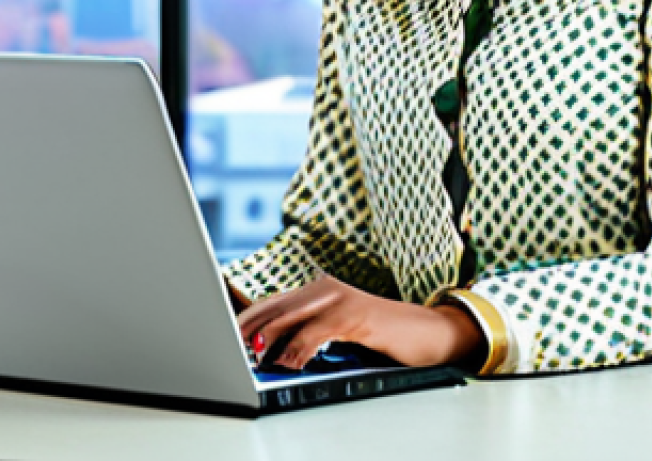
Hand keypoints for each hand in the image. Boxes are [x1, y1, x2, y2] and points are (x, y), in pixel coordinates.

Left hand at [237, 274, 483, 370]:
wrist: (427, 332)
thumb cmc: (382, 336)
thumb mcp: (339, 331)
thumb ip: (308, 333)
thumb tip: (270, 350)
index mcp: (319, 289)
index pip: (272, 302)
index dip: (246, 319)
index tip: (224, 337)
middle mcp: (326, 288)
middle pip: (274, 306)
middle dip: (248, 328)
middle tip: (228, 347)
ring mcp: (341, 299)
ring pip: (290, 317)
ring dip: (268, 340)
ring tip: (251, 357)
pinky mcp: (356, 316)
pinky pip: (317, 332)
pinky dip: (298, 349)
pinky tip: (288, 364)